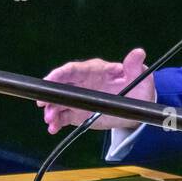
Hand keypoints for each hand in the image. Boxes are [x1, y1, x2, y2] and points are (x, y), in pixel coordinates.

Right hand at [37, 48, 155, 133]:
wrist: (136, 106)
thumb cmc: (137, 87)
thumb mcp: (139, 77)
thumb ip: (134, 66)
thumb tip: (138, 53)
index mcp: (94, 70)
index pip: (74, 70)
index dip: (60, 74)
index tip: (50, 79)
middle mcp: (83, 83)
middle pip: (61, 86)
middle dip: (50, 94)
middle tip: (42, 103)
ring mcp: (79, 98)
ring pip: (60, 102)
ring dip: (52, 110)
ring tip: (50, 121)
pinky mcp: (78, 112)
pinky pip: (64, 116)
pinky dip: (57, 122)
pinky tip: (53, 128)